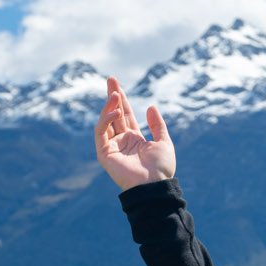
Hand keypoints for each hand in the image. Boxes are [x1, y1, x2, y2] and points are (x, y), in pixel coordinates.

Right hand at [94, 75, 175, 189]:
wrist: (155, 185)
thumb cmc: (162, 168)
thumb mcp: (164, 142)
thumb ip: (157, 125)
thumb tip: (150, 106)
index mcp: (135, 139)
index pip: (125, 115)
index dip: (122, 99)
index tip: (117, 84)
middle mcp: (122, 142)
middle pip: (114, 114)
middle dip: (112, 96)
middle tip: (111, 79)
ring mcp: (112, 147)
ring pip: (105, 121)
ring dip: (109, 106)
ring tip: (116, 93)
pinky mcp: (104, 154)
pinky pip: (101, 132)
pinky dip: (105, 119)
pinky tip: (114, 110)